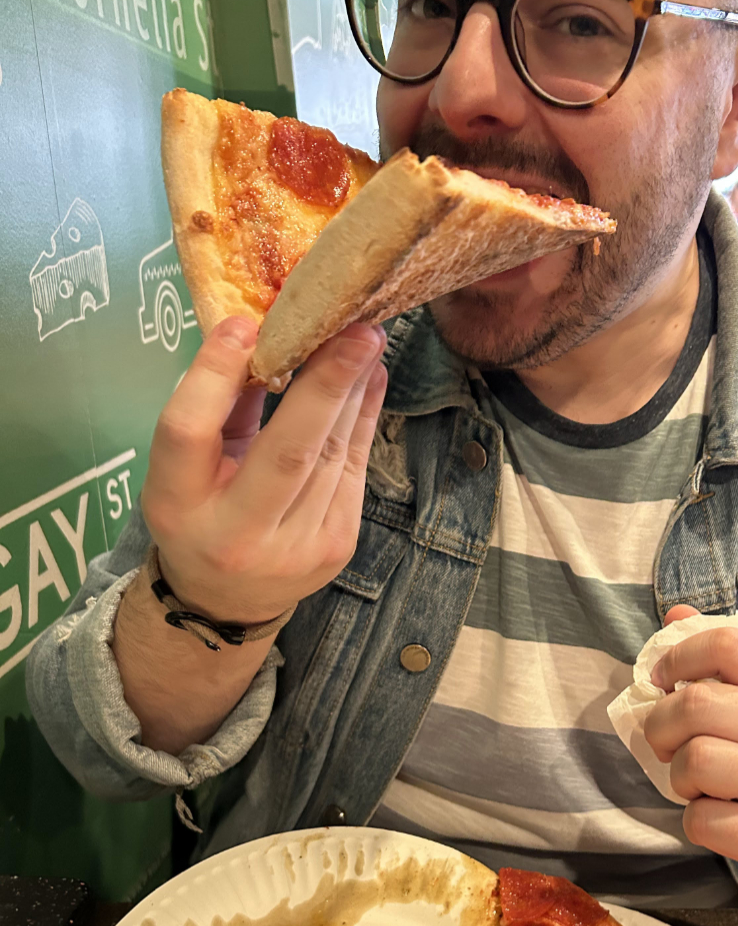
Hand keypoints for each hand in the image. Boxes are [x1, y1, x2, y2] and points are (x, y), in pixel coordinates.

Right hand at [142, 315, 387, 623]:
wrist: (226, 602)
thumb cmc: (200, 512)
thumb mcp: (185, 466)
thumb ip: (216, 407)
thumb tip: (260, 329)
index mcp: (177, 507)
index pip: (189, 432)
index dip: (214, 376)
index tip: (245, 323)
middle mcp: (236, 534)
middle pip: (286, 452)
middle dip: (327, 386)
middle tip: (357, 330)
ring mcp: (295, 548)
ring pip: (332, 454)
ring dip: (352, 391)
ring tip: (365, 339)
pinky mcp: (337, 546)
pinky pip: (354, 468)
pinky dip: (363, 417)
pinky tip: (371, 377)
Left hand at [643, 606, 737, 925]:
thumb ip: (724, 667)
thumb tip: (674, 612)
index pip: (729, 645)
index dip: (678, 657)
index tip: (661, 683)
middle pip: (700, 703)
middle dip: (661, 726)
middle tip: (666, 746)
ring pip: (699, 760)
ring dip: (679, 777)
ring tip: (696, 787)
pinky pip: (707, 819)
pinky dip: (697, 823)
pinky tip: (720, 824)